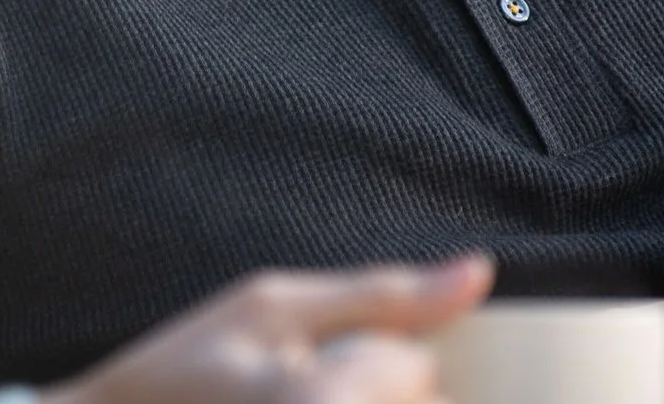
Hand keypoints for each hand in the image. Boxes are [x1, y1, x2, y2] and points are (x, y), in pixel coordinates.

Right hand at [42, 256, 492, 403]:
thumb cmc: (183, 369)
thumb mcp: (272, 304)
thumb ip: (383, 293)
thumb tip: (479, 273)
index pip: (421, 373)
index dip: (377, 355)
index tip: (309, 360)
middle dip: (383, 396)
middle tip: (298, 389)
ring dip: (368, 401)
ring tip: (292, 398)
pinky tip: (303, 403)